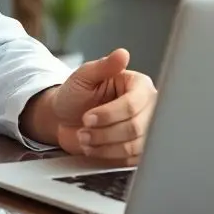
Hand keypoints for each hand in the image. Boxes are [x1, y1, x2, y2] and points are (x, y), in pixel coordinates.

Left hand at [48, 48, 155, 164]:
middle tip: (83, 130)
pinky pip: (131, 160)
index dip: (109, 114)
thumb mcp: (83, 77)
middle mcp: (148, 108)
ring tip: (85, 138)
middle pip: (136, 128)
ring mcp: (146, 130)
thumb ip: (103, 66)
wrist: (65, 119)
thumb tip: (122, 54)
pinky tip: (93, 148)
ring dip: (104, 146)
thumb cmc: (75, 95)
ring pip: (134, 146)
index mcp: (139, 86)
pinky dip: (108, 156)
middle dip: (104, 132)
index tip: (88, 117)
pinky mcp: (139, 149)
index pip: (133, 104)